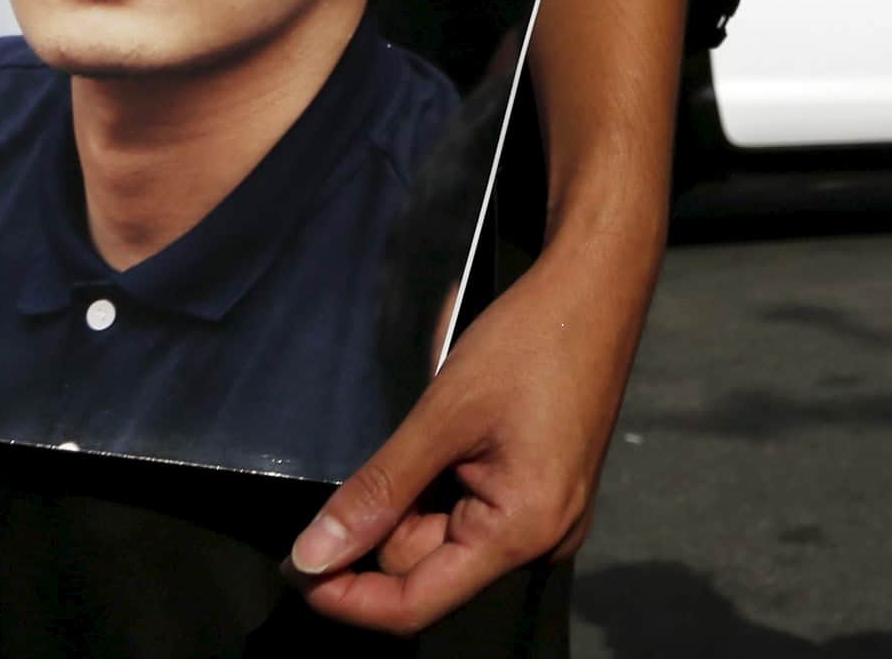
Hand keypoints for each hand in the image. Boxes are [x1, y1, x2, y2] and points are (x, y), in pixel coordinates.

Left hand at [286, 242, 640, 632]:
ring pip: (445, 535)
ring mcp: (548, 517)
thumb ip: (378, 490)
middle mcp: (542, 540)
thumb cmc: (529, 342)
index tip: (295, 566)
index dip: (348, 595)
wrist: (596, 288)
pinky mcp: (545, 492)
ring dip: (417, 492)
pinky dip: (443, 480)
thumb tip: (312, 555)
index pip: (416, 603)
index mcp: (523, 531)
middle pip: (429, 566)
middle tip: (389, 447)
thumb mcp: (443, 415)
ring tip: (439, 424)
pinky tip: (456, 431)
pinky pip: (472, 510)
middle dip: (388, 519)